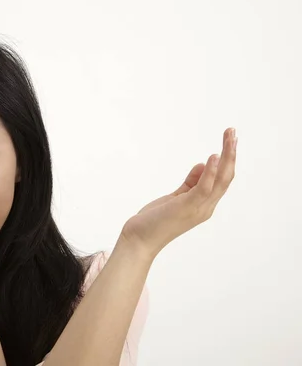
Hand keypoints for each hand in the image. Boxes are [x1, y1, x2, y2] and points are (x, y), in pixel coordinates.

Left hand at [119, 128, 236, 258]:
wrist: (139, 241)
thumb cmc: (155, 220)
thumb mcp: (175, 197)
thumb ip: (190, 183)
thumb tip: (203, 165)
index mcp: (203, 204)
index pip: (222, 180)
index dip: (227, 160)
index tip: (229, 140)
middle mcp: (205, 207)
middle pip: (226, 177)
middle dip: (231, 154)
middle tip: (233, 132)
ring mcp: (198, 208)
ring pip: (221, 180)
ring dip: (227, 157)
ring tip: (230, 137)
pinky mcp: (187, 207)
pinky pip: (204, 188)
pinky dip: (210, 172)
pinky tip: (213, 156)